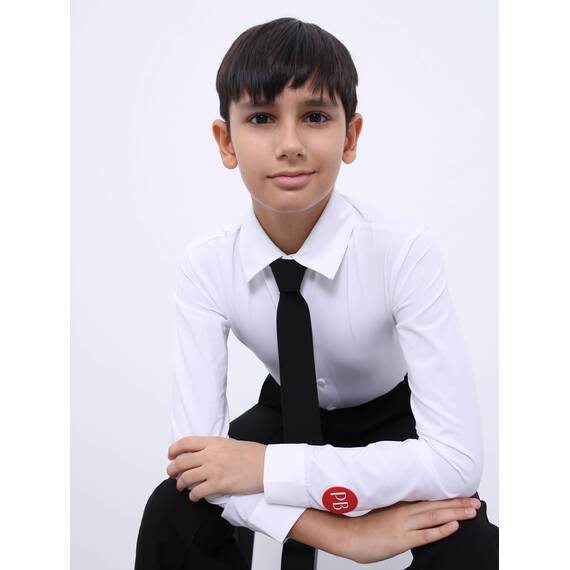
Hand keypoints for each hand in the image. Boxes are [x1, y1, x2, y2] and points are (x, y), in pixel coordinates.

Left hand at [166, 436, 266, 501]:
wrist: (266, 465)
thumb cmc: (253, 454)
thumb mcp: (231, 443)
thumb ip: (215, 447)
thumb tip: (204, 454)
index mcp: (213, 442)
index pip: (185, 442)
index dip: (174, 449)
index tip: (171, 455)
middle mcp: (210, 454)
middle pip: (181, 462)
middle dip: (172, 469)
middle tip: (172, 474)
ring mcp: (213, 470)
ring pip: (185, 478)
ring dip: (180, 484)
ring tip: (181, 487)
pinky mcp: (219, 485)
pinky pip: (197, 492)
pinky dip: (192, 496)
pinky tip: (194, 497)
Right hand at [340, 496, 481, 563]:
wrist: (348, 535)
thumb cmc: (364, 527)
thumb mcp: (383, 512)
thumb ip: (399, 510)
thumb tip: (413, 511)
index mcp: (400, 503)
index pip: (428, 498)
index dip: (446, 496)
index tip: (462, 493)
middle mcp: (404, 511)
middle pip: (435, 505)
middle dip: (457, 503)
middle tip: (475, 501)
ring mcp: (404, 525)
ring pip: (434, 516)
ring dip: (455, 513)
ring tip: (471, 511)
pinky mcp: (402, 539)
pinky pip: (426, 534)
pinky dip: (441, 530)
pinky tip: (453, 526)